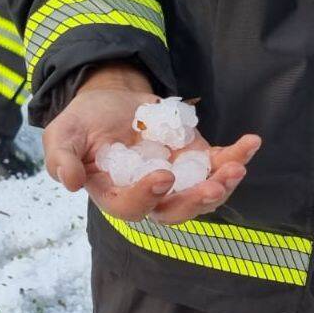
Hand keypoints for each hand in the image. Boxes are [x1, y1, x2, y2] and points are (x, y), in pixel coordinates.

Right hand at [42, 62, 260, 223]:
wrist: (112, 100)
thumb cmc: (84, 123)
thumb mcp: (63, 135)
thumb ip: (62, 158)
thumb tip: (70, 182)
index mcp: (115, 195)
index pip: (131, 208)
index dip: (147, 197)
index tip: (162, 175)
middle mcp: (150, 195)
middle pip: (175, 211)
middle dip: (196, 201)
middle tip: (214, 186)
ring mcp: (178, 180)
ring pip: (203, 195)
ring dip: (223, 184)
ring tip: (238, 166)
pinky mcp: (197, 160)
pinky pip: (220, 165)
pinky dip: (238, 156)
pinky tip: (251, 142)